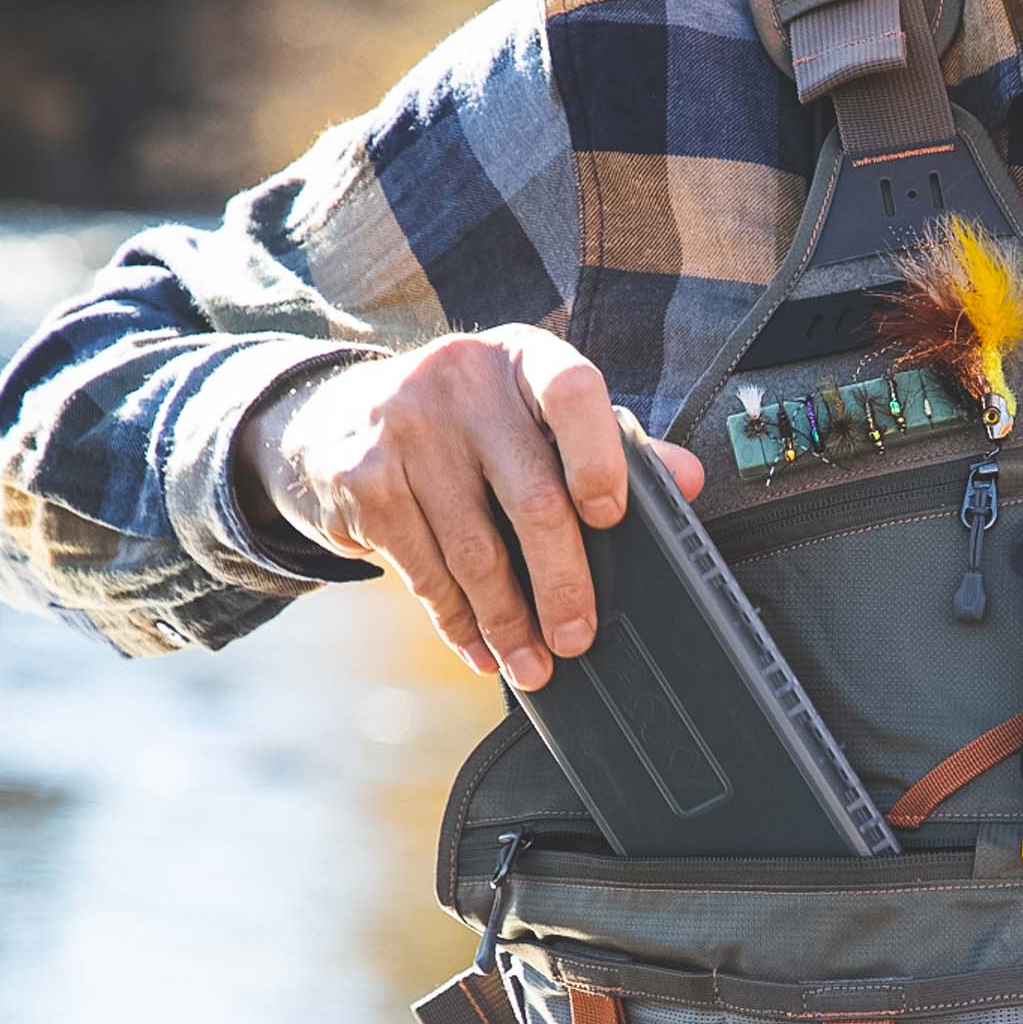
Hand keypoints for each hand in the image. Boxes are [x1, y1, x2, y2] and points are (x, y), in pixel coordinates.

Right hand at [231, 327, 704, 687]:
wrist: (333, 414)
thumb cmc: (470, 423)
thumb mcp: (534, 413)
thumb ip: (612, 444)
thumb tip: (688, 478)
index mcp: (523, 357)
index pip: (573, 392)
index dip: (599, 458)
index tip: (611, 518)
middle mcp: (460, 380)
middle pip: (531, 498)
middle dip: (562, 585)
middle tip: (578, 638)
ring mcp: (404, 427)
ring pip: (474, 550)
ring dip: (509, 623)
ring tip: (533, 666)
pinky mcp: (362, 478)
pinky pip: (424, 572)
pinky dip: (458, 623)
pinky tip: (481, 649)